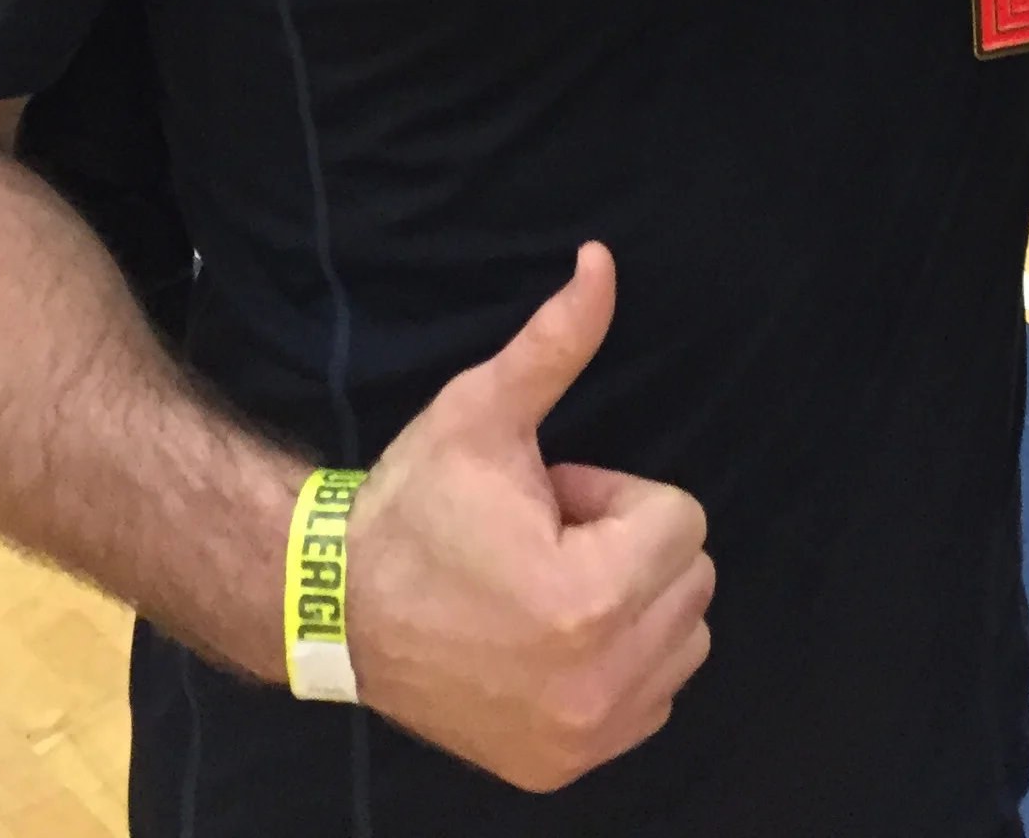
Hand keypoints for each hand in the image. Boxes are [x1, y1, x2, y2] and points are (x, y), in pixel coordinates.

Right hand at [345, 246, 713, 793]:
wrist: (338, 611)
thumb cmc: (415, 505)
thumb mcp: (483, 412)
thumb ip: (558, 341)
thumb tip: (602, 259)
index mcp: (589, 600)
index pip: (682, 519)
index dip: (614, 495)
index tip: (549, 502)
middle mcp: (598, 683)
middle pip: (690, 578)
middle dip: (628, 546)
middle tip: (544, 542)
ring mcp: (585, 737)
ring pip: (683, 639)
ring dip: (633, 603)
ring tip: (546, 587)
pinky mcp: (566, 768)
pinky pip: (653, 700)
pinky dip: (621, 662)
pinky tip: (549, 638)